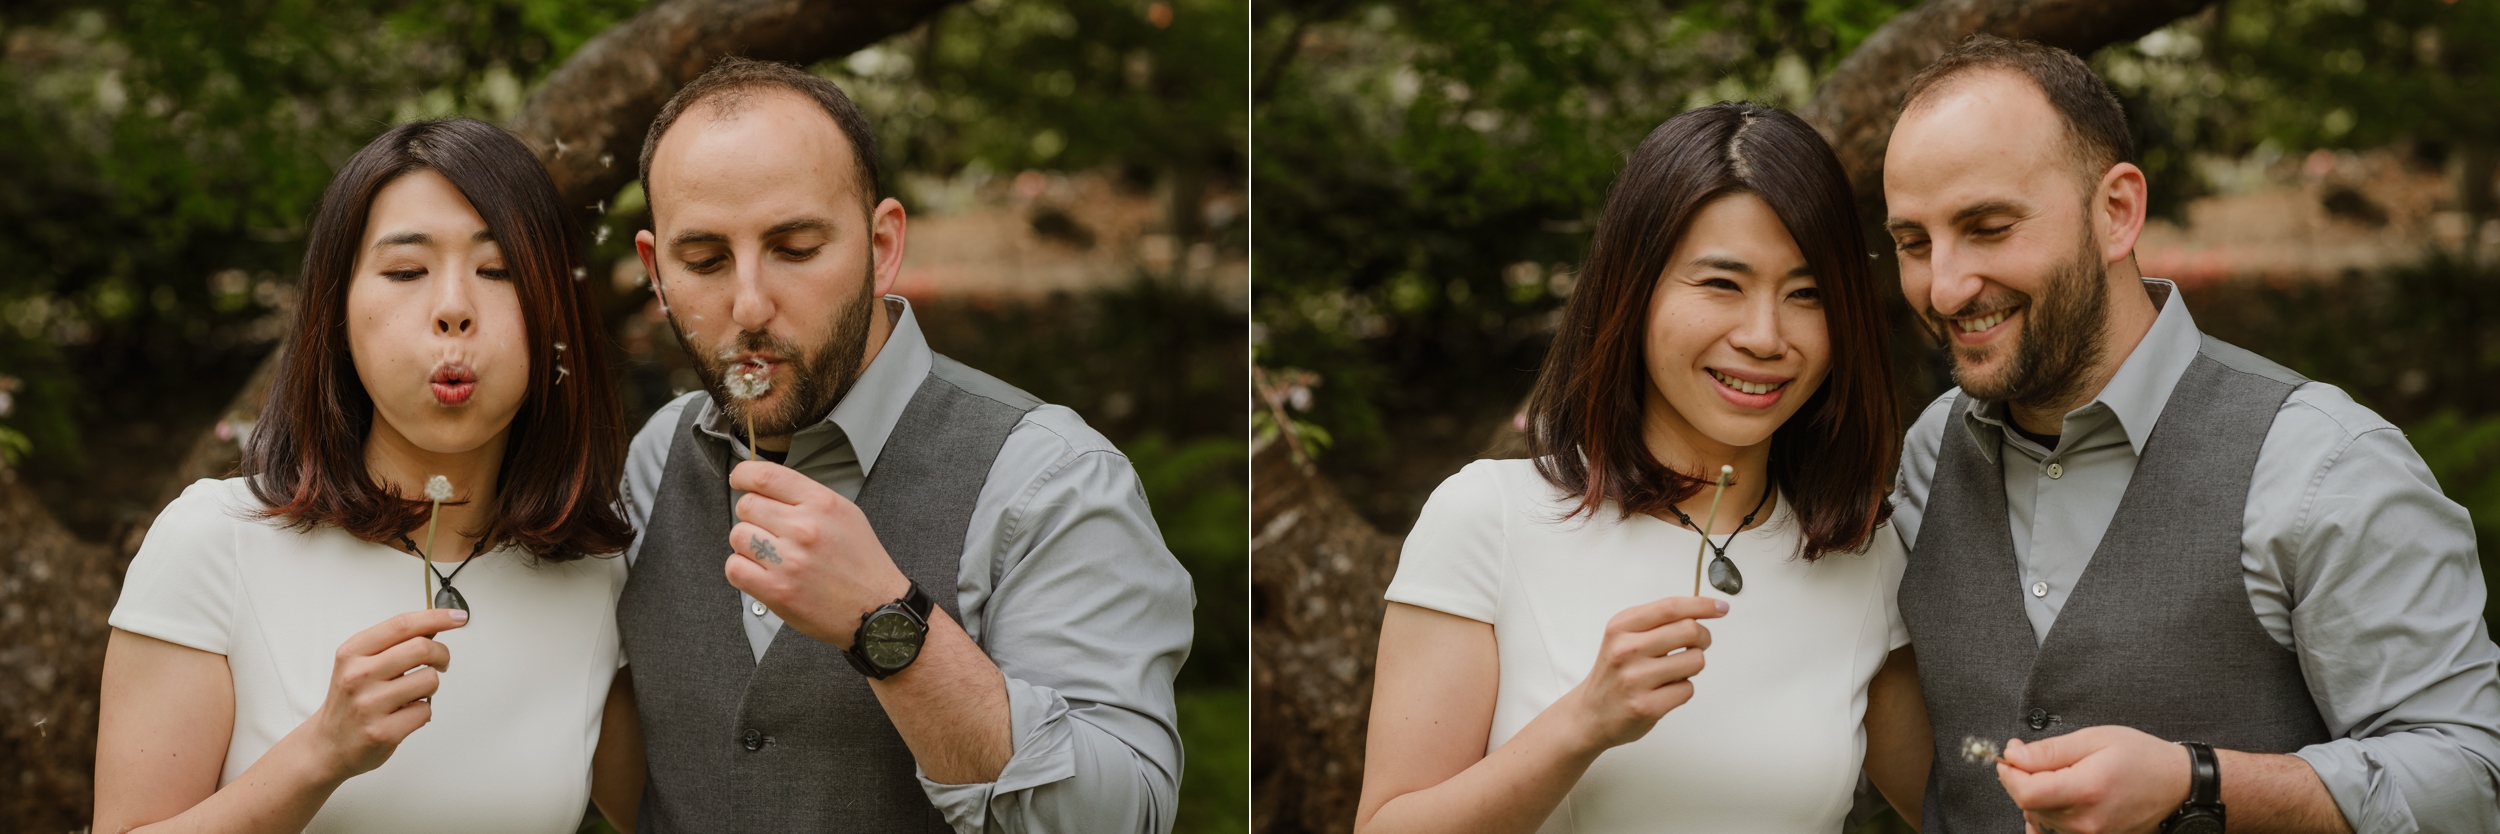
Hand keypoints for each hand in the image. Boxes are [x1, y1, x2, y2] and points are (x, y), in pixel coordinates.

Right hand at [308, 608, 463, 779]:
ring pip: (430, 679)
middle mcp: (358, 676)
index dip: (436, 617)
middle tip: (441, 662)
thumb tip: (433, 626)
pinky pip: (426, 710)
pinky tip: (404, 715)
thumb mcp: (359, 663)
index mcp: (353, 653)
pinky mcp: (383, 731)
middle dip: (441, 654)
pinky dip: (422, 711)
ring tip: (413, 694)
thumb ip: (393, 644)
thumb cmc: (350, 701)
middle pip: (422, 647)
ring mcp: (370, 704)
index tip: (458, 616)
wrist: (328, 744)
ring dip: (430, 686)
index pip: (402, 625)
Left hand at [726, 459, 910, 649]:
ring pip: (738, 535)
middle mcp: (804, 528)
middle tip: (769, 530)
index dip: (743, 475)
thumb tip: (768, 488)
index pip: (764, 476)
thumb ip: (807, 498)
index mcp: (822, 504)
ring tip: (769, 554)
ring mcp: (788, 560)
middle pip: (747, 505)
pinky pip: (734, 567)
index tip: (740, 480)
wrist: (876, 609)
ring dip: (748, 544)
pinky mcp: (776, 590)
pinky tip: (761, 571)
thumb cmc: (862, 565)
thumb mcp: (846, 514)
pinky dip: (742, 569)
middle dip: (752, 516)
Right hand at [1561, 596, 1725, 751]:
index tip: (1720, 608)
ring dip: (1692, 666)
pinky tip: (1664, 691)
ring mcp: (1635, 679)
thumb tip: (1701, 611)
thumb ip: (1658, 622)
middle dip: (1703, 637)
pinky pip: (1688, 689)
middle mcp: (1626, 650)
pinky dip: (1682, 689)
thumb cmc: (1614, 673)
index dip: (1702, 605)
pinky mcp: (1646, 706)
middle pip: (1690, 630)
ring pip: (1695, 660)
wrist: (1590, 713)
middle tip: (1696, 644)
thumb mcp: (1624, 636)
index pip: (1670, 608)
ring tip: (1674, 671)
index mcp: (1621, 627)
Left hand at [1997, 725, 2190, 833]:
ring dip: (2036, 798)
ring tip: (2060, 778)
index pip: (2025, 792)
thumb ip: (2049, 751)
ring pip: (2037, 819)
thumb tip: (2014, 755)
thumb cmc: (2142, 758)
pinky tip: (2058, 801)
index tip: (2011, 756)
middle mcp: (2086, 821)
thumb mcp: (2094, 739)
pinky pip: (2051, 833)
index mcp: (2086, 790)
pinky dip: (2045, 817)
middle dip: (2023, 781)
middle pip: (2028, 806)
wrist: (2177, 786)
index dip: (2009, 773)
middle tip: (2039, 760)